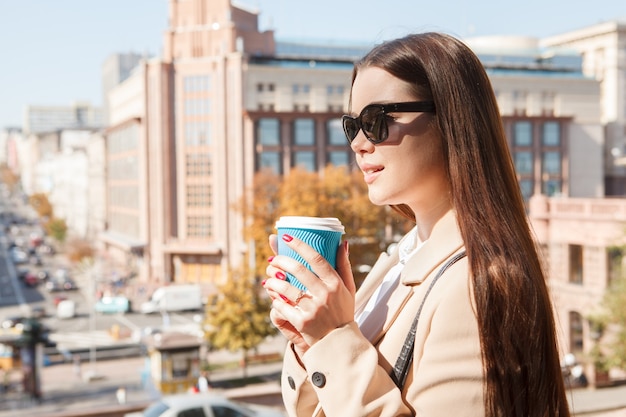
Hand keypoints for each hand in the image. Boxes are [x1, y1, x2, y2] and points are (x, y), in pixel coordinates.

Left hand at [263, 234, 354, 350]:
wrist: (340, 343)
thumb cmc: (343, 311)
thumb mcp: (348, 288)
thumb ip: (344, 265)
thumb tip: (343, 243)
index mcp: (336, 283)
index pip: (316, 258)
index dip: (299, 245)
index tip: (286, 237)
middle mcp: (325, 294)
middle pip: (298, 270)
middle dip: (281, 260)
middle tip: (272, 259)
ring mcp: (313, 309)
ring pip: (286, 288)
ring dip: (273, 280)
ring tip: (269, 278)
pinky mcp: (302, 322)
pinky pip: (283, 306)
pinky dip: (276, 300)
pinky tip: (273, 296)